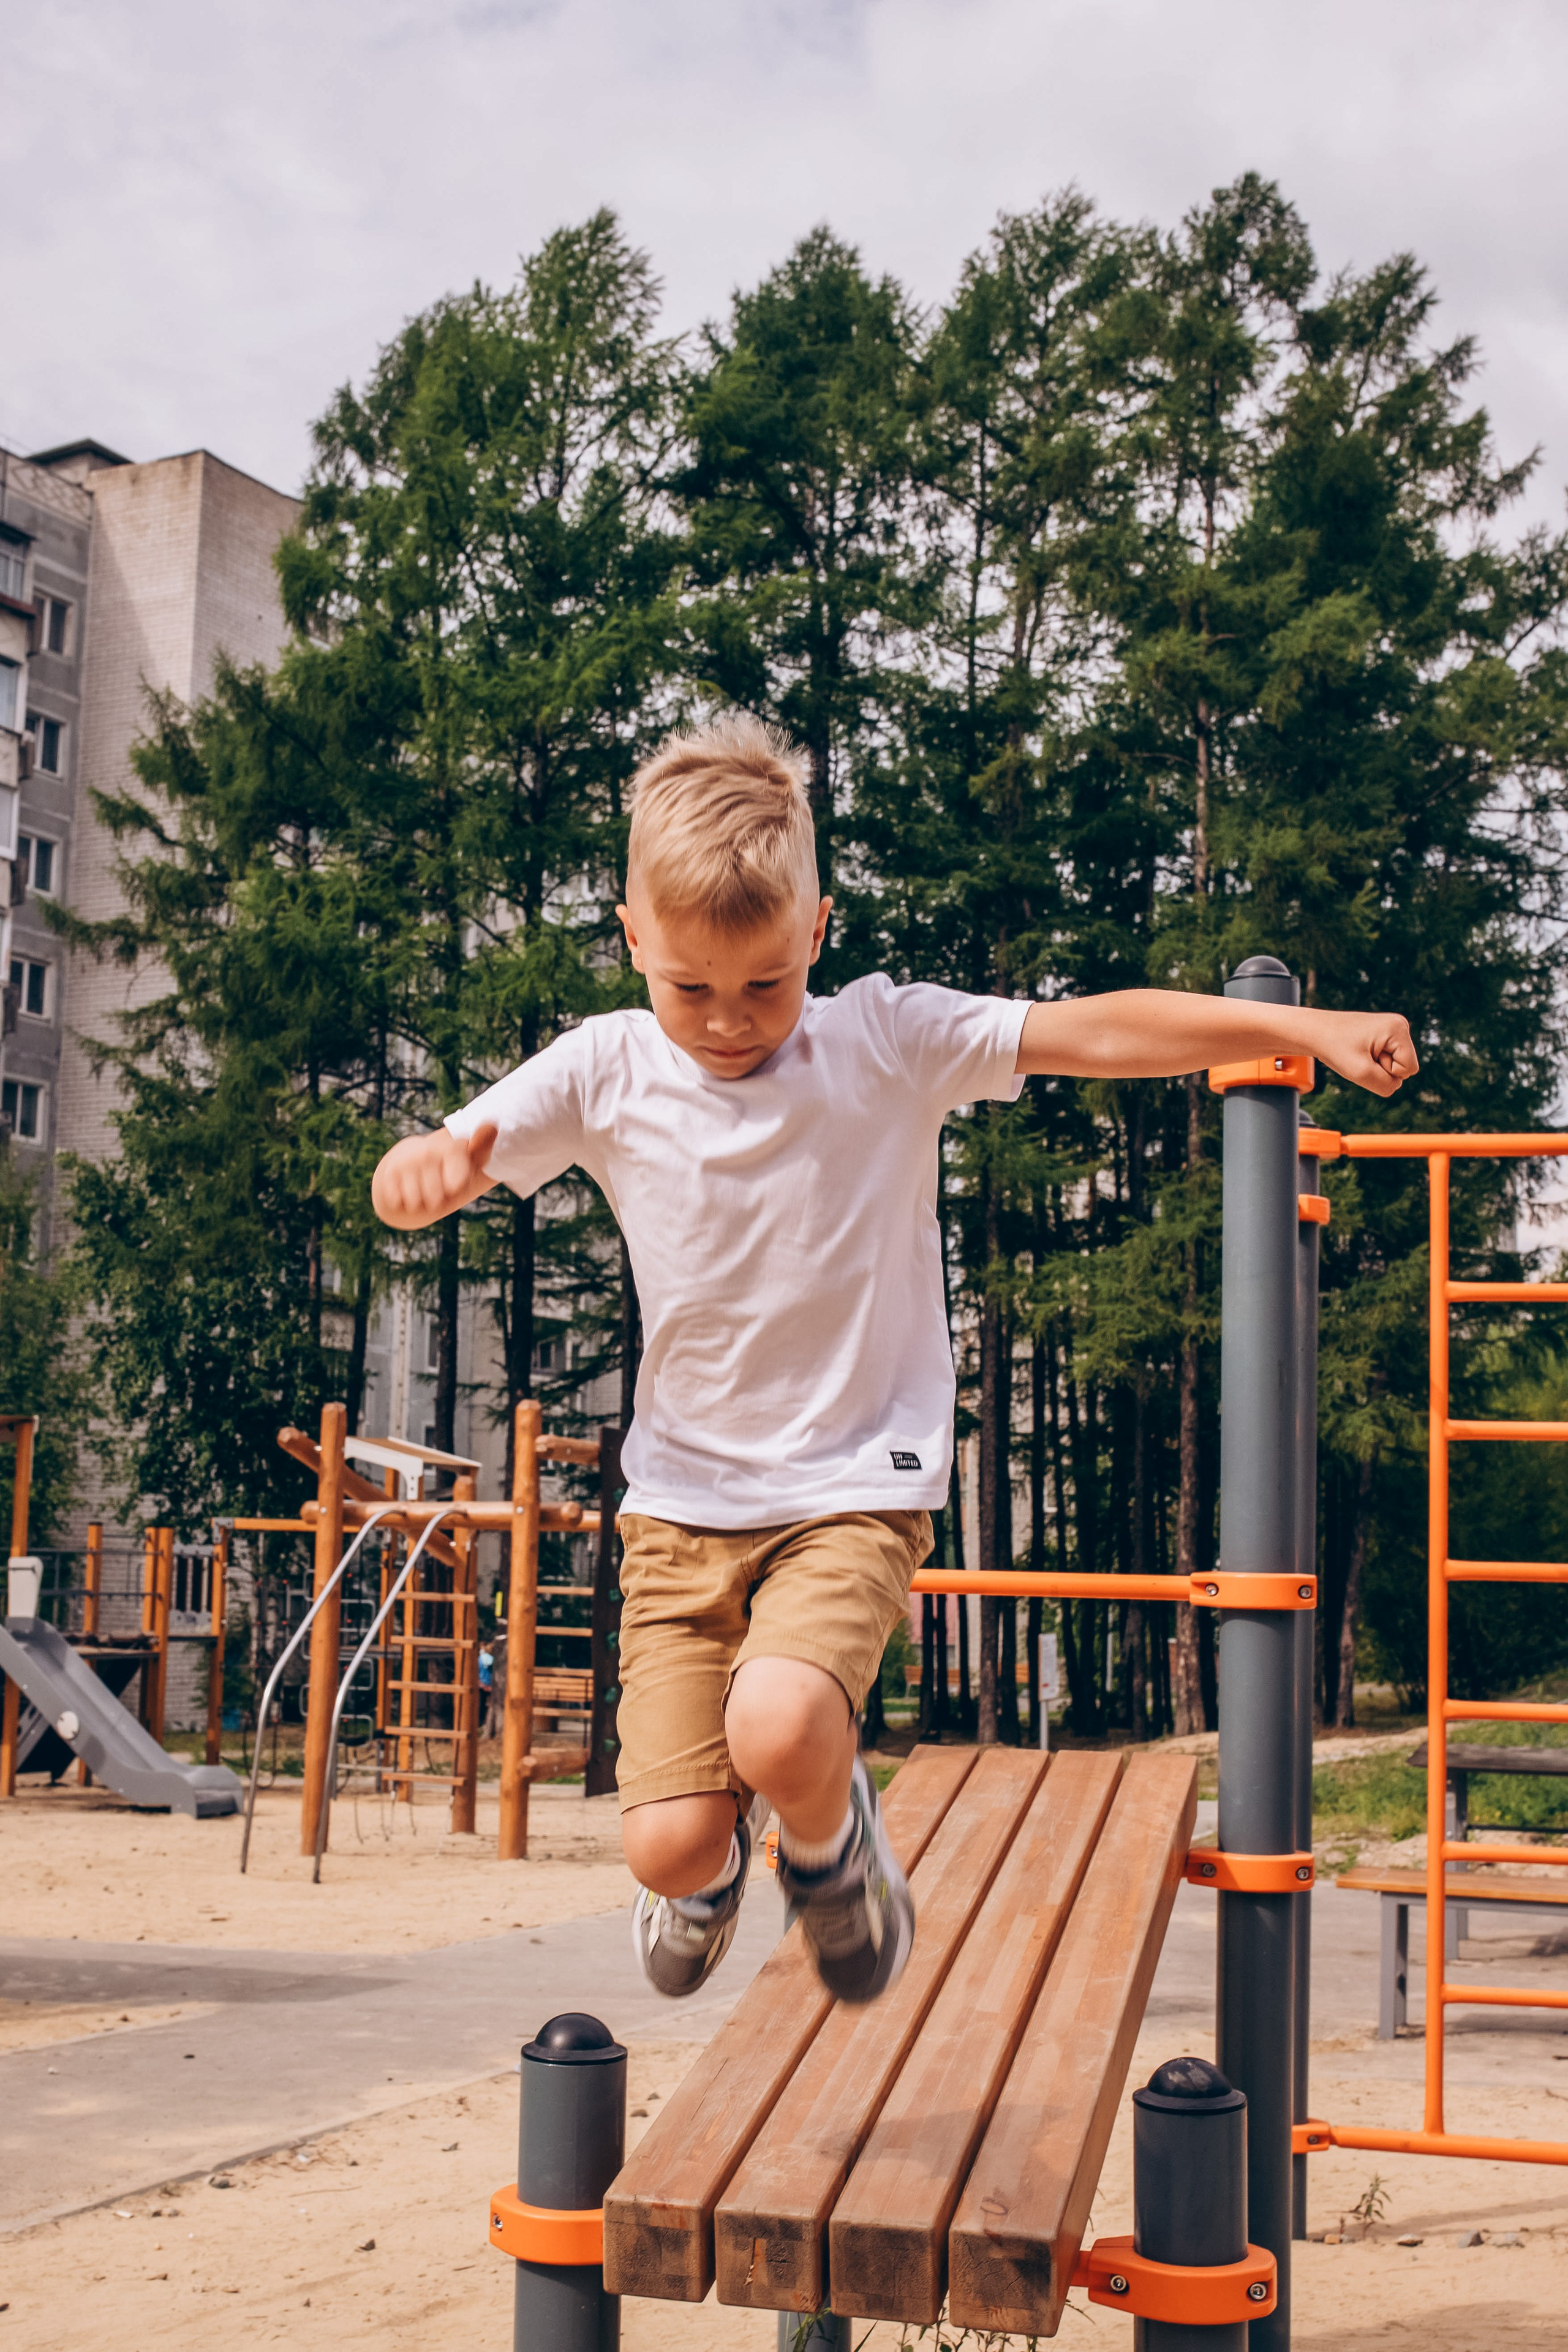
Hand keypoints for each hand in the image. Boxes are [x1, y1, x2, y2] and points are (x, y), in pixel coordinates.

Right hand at [371, 1121, 497, 1228]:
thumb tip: (492, 1125)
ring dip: (420, 1202)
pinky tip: (407, 1189)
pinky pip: (398, 1201)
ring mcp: (408, 1161)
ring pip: (416, 1202)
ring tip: (424, 1188)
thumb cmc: (450, 1167)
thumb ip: (481, 1148)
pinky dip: (403, 1202)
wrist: (413, 1159)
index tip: (457, 1180)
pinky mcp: (390, 1171)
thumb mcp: (470, 1162)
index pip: (456, 1184)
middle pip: (436, 1199)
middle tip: (438, 1185)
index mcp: (453, 1148)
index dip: (456, 1189)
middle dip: (439, 1200)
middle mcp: (429, 1151)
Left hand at [1312, 1011, 1418, 1098]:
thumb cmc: (1334, 1048)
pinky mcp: (1384, 1035)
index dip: (1387, 1072)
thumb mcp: (1360, 1073)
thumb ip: (1386, 1086)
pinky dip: (1371, 1062)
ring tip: (1357, 1053)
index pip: (1409, 1069)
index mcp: (1399, 1028)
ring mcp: (1392, 1029)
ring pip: (1395, 1065)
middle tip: (1359, 1055)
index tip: (1365, 1058)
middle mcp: (1400, 1025)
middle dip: (1381, 1069)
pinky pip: (1386, 1060)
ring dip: (1375, 1067)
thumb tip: (1396, 1084)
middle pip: (1404, 1067)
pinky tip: (1358, 1052)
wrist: (1314, 1031)